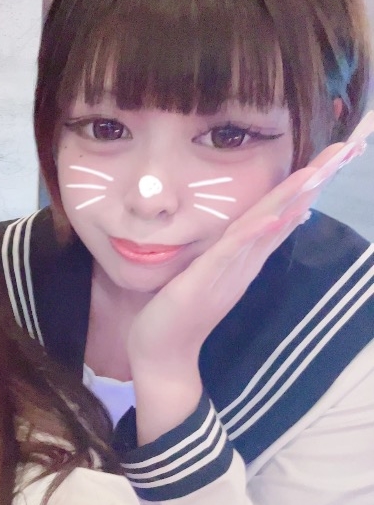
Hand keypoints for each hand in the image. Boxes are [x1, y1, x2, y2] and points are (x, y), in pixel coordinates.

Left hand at [127, 135, 367, 442]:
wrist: (161, 355)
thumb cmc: (177, 311)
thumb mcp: (205, 269)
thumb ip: (225, 248)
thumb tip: (240, 225)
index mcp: (245, 256)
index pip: (282, 212)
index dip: (307, 183)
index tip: (334, 153)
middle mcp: (245, 262)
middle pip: (284, 214)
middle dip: (312, 182)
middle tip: (344, 150)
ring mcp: (228, 272)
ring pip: (265, 229)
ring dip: (290, 201)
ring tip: (316, 173)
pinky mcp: (205, 282)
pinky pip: (232, 254)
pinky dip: (252, 236)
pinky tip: (272, 218)